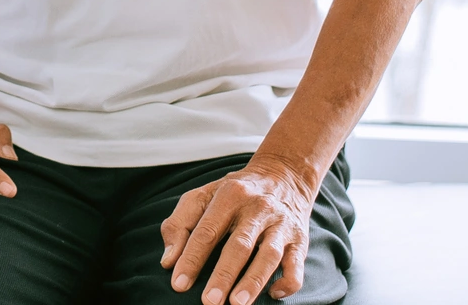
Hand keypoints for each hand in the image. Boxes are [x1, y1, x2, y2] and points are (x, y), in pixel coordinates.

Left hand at [160, 158, 316, 303]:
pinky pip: (297, 264)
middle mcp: (257, 208)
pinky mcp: (299, 240)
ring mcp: (281, 224)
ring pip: (269, 255)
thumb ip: (180, 224)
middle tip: (209, 302)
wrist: (283, 176)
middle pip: (239, 245)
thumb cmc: (234, 194)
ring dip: (253, 281)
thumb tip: (168, 261)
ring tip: (237, 304)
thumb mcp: (203, 196)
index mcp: (229, 195)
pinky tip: (273, 294)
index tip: (179, 284)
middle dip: (223, 275)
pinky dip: (287, 281)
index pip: (207, 230)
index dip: (191, 258)